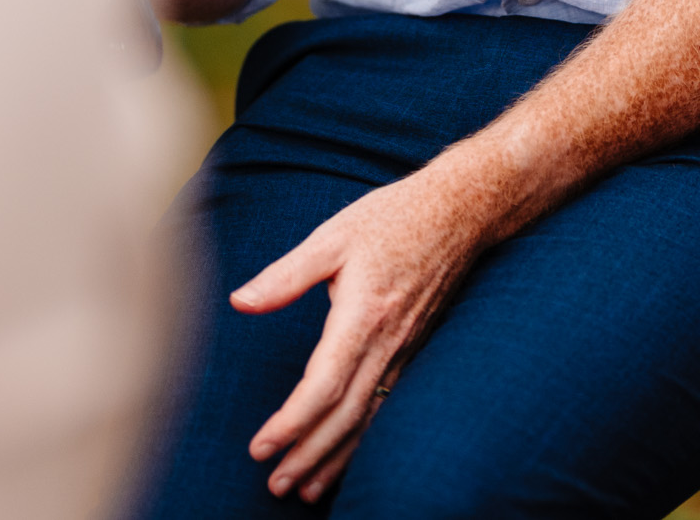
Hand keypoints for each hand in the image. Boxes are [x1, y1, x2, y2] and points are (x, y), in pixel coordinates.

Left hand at [233, 167, 493, 500]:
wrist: (460, 211)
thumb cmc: (392, 218)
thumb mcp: (332, 236)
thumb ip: (286, 274)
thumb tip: (240, 301)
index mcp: (363, 315)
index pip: (324, 385)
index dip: (292, 422)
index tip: (261, 447)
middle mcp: (388, 342)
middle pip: (346, 415)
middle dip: (309, 455)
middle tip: (275, 486)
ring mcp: (405, 350)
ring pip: (369, 418)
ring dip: (336, 458)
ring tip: (304, 489)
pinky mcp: (413, 350)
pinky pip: (388, 406)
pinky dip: (364, 439)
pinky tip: (346, 456)